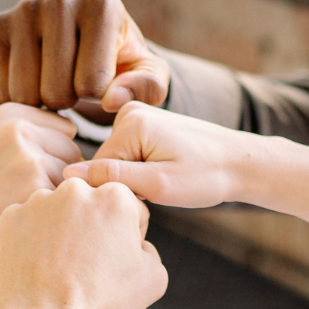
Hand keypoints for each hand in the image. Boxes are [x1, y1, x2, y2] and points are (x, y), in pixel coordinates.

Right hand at [0, 0, 170, 120]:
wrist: (83, 44)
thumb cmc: (120, 64)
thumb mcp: (148, 79)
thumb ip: (146, 89)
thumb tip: (111, 99)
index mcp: (102, 4)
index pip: (92, 83)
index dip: (98, 98)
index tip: (102, 83)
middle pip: (56, 91)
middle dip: (68, 102)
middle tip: (74, 87)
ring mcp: (24, 8)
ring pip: (25, 93)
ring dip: (41, 103)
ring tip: (54, 83)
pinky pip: (0, 89)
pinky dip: (15, 99)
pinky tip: (32, 82)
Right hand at [0, 103, 83, 267]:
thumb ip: (37, 137)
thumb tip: (99, 143)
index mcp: (11, 111)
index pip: (65, 133)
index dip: (50, 163)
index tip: (16, 178)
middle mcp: (19, 124)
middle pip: (74, 152)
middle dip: (57, 179)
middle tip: (18, 197)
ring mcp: (27, 151)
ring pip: (76, 176)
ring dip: (59, 197)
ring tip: (21, 207)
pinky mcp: (35, 180)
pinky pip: (72, 197)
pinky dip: (58, 213)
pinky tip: (28, 219)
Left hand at [0, 178, 167, 308]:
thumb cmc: (100, 304)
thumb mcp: (153, 278)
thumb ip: (149, 248)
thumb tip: (136, 243)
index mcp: (115, 197)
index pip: (129, 208)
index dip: (127, 236)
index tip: (114, 259)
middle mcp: (75, 190)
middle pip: (91, 204)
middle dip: (92, 227)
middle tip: (87, 264)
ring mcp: (38, 201)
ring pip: (57, 211)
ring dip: (62, 231)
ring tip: (61, 268)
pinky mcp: (10, 217)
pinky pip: (28, 223)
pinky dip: (34, 240)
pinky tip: (40, 266)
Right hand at [61, 102, 247, 207]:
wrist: (241, 163)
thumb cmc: (206, 176)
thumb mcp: (158, 185)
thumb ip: (112, 178)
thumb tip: (67, 175)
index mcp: (129, 122)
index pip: (97, 171)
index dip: (120, 193)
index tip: (151, 196)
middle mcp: (129, 112)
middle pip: (106, 166)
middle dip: (127, 186)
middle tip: (161, 191)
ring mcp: (137, 117)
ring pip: (117, 165)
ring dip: (136, 182)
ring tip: (167, 182)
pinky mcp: (145, 126)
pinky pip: (128, 158)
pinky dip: (143, 173)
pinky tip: (167, 174)